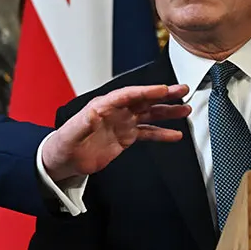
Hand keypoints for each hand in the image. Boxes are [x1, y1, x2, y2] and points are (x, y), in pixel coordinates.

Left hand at [42, 84, 190, 181]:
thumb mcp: (73, 132)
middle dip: (163, 95)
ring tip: (185, 109)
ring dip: (167, 112)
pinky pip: (147, 133)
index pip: (128, 95)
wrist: (65, 160)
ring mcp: (122, 123)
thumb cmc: (65, 143)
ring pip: (149, 114)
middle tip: (182, 90)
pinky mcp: (125, 137)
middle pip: (143, 100)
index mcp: (103, 106)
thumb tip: (95, 112)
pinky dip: (161, 133)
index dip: (146, 91)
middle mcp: (115, 112)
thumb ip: (85, 122)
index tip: (163, 89)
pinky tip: (175, 135)